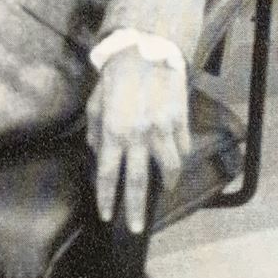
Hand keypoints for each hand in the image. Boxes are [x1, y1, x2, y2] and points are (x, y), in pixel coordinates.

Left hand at [86, 49, 190, 234]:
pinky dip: (180, 157)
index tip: (107, 216)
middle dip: (136, 209)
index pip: (107, 174)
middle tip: (136, 228)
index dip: (106, 198)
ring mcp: (162, 129)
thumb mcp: (95, 102)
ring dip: (166, 183)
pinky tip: (176, 161)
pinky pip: (182, 147)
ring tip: (163, 191)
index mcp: (113, 131)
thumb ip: (96, 131)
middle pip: (137, 181)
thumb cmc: (116, 75)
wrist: (146, 49)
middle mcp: (137, 135)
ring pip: (169, 168)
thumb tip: (99, 154)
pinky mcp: (180, 119)